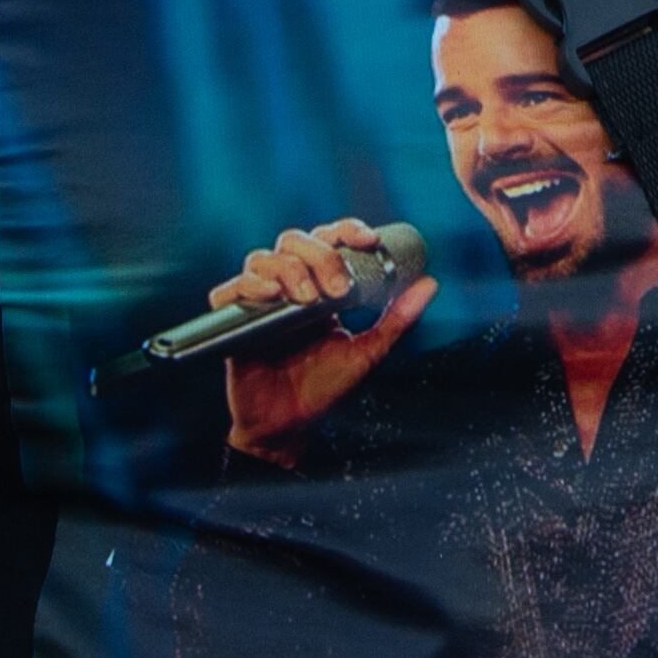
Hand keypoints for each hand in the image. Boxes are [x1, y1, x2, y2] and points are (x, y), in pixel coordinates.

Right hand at [209, 218, 434, 462]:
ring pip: (263, 259)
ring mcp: (261, 302)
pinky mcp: (234, 322)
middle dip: (320, 256)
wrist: (289, 427)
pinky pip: (228, 292)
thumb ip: (396, 319)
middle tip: (338, 289)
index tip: (368, 241)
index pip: (329, 239)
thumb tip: (429, 284)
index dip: (346, 230)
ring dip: (287, 270)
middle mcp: (289, 285)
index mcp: (321, 285)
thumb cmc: (324, 388)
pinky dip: (247, 287)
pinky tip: (269, 297)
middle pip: (296, 241)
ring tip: (306, 298)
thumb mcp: (366, 352)